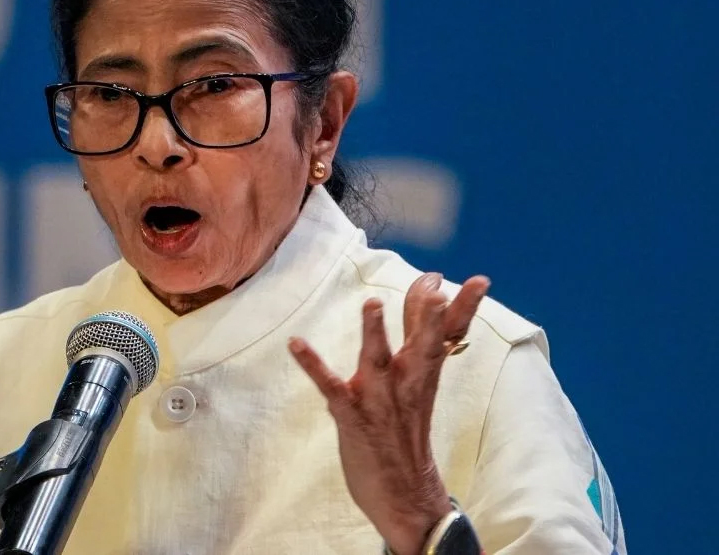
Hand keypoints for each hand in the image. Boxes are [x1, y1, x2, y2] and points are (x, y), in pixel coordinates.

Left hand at [289, 272, 489, 554]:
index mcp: (424, 375)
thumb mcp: (420, 386)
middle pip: (423, 345)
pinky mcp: (353, 417)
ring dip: (374, 334)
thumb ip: (420, 344)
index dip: (461, 307)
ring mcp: (379, 401)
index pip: (448, 334)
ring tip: (372, 305)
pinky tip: (296, 344)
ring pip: (377, 362)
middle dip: (430, 318)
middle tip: (438, 290)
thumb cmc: (407, 435)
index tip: (480, 279)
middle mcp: (406, 385)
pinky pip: (331, 388)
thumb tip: (431, 304)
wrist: (406, 497)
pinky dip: (313, 364)